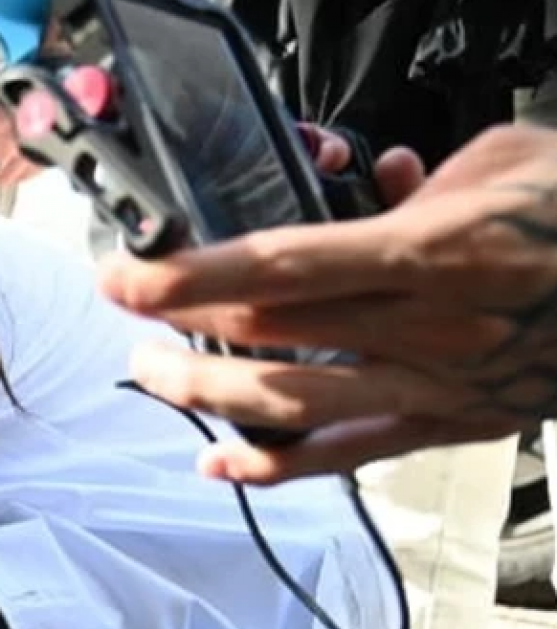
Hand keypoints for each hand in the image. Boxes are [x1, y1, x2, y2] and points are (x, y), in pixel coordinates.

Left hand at [104, 124, 556, 482]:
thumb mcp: (505, 162)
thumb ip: (417, 181)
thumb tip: (363, 181)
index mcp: (435, 252)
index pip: (280, 266)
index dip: (192, 275)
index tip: (127, 275)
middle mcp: (428, 329)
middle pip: (269, 335)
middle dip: (180, 326)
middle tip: (123, 312)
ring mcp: (437, 387)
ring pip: (291, 405)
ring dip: (206, 396)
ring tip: (151, 376)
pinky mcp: (451, 426)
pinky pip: (345, 456)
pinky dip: (272, 466)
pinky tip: (215, 461)